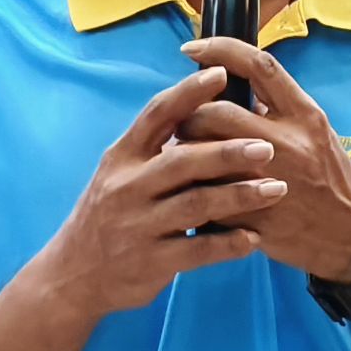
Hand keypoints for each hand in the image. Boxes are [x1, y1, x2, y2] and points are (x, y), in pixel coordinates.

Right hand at [37, 65, 277, 320]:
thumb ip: (157, 146)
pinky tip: (255, 237)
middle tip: (269, 148)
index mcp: (122, 157)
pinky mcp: (150, 262)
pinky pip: (197, 251)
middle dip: (228, 152)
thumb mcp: (120, 172)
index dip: (188, 93)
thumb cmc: (111, 214)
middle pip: (182, 160)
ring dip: (239, 195)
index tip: (222, 74)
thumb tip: (205, 108)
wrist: (74, 275)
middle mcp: (127, 187)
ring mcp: (138, 226)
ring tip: (276, 190)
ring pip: (196, 204)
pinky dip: (229, 244)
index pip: (155, 115)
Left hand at [176, 39, 350, 281]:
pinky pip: (205, 191)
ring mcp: (266, 179)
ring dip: (184, 151)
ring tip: (186, 157)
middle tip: (187, 126)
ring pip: (202, 151)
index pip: (259, 65)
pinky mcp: (250, 213)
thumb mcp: (319, 134)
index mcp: (305, 116)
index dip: (219, 49)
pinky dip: (193, 187)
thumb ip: (282, 110)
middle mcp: (287, 141)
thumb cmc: (332, 180)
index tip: (191, 49)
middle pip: (216, 111)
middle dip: (190, 115)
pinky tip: (193, 190)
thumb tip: (237, 86)